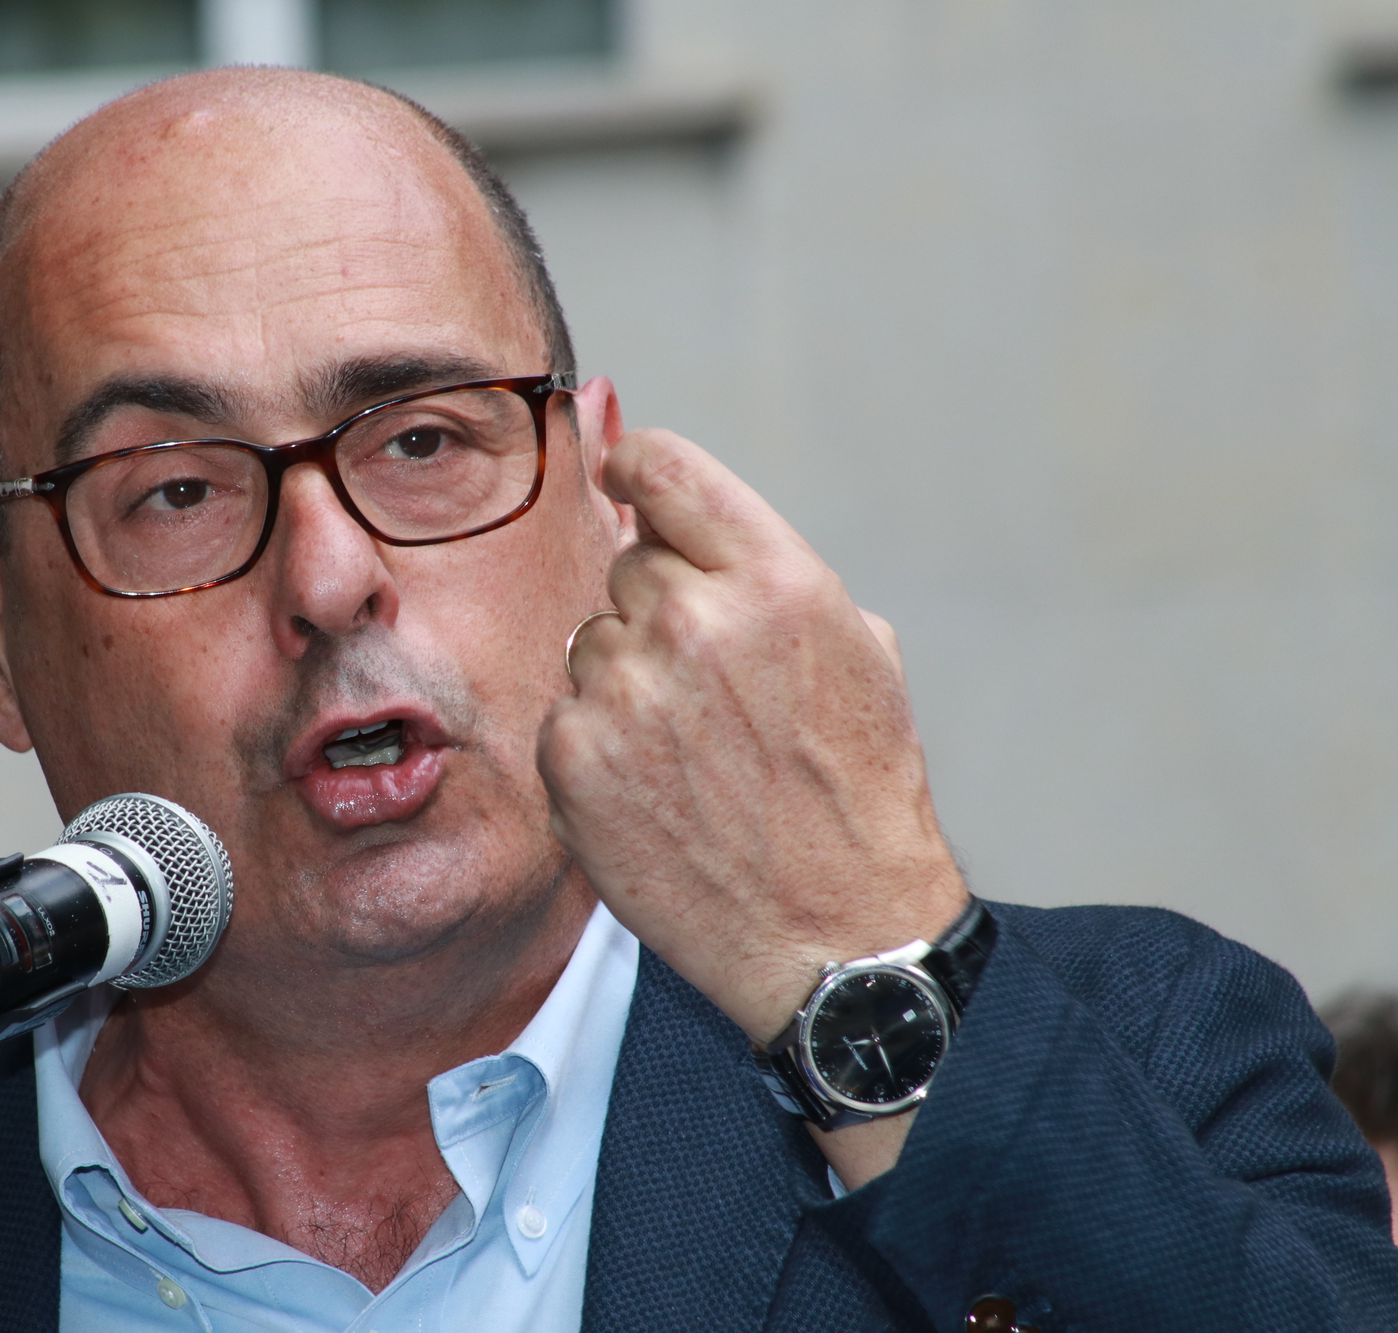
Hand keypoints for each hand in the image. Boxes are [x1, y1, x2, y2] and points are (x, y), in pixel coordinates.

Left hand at [536, 428, 968, 1045]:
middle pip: (627, 562)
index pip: (663, 466)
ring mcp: (625, 688)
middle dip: (660, 609)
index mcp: (776, 578)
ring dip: (627, 679)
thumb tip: (681, 519)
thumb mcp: (857, 649)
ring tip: (693, 751)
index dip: (635, 469)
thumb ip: (765, 571)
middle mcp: (695, 619)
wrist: (832, 929)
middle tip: (711, 688)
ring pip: (593, 639)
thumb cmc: (852, 790)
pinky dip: (598, 744)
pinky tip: (656, 790)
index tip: (624, 484)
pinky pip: (567, 711)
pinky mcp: (574, 755)